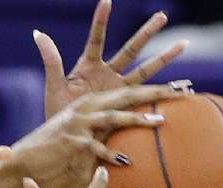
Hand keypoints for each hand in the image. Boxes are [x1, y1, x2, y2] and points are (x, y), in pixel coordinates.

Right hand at [7, 83, 178, 187]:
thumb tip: (131, 150)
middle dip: (154, 92)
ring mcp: (78, 123)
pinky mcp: (71, 141)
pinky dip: (111, 155)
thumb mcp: (82, 142)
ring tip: (159, 121)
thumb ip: (104, 138)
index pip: (127, 93)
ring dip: (137, 118)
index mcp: (91, 104)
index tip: (180, 90)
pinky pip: (96, 147)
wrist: (24, 162)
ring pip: (113, 116)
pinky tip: (126, 162)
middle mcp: (85, 109)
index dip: (154, 90)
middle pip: (125, 96)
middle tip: (180, 92)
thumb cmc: (56, 155)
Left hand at [35, 0, 187, 118]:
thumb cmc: (57, 112)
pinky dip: (163, 91)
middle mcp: (107, 75)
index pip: (97, 39)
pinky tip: (181, 86)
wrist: (66, 139)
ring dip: (164, 57)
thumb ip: (51, 59)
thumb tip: (38, 32)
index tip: (107, 0)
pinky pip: (146, 96)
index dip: (101, 20)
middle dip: (146, 33)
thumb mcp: (54, 85)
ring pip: (145, 70)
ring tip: (184, 44)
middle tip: (162, 15)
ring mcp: (118, 90)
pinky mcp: (125, 106)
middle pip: (130, 49)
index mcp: (89, 67)